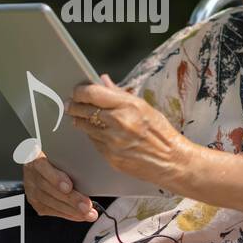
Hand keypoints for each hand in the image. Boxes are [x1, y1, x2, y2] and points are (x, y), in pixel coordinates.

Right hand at [22, 151, 97, 221]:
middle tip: (86, 205)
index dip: (55, 178)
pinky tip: (79, 216)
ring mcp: (31, 188)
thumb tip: (89, 168)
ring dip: (71, 210)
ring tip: (87, 213)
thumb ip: (70, 159)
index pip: (42, 166)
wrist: (41, 162)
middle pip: (48, 188)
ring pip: (49, 202)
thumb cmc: (56, 157)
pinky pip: (50, 210)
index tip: (69, 187)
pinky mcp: (35, 201)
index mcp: (35, 156)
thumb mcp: (61, 153)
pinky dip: (67, 214)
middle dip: (70, 199)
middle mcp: (31, 173)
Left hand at [67, 74, 190, 187]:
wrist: (172, 162)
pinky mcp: (110, 157)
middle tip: (70, 103)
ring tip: (79, 116)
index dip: (80, 91)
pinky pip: (93, 142)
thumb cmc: (162, 133)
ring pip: (85, 127)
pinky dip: (92, 135)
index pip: (93, 93)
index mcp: (129, 106)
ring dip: (80, 120)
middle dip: (74, 105)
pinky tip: (95, 131)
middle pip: (84, 110)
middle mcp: (119, 122)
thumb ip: (120, 94)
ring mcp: (113, 142)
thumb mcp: (144, 107)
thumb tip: (103, 81)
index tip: (77, 91)